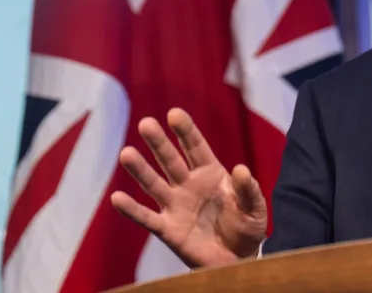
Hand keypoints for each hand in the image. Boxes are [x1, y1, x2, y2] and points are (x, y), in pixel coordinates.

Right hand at [110, 108, 267, 267]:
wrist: (238, 258)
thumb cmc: (246, 227)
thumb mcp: (254, 208)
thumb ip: (249, 189)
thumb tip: (241, 169)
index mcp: (211, 172)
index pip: (196, 147)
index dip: (185, 131)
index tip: (174, 113)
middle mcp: (189, 184)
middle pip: (171, 160)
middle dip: (159, 143)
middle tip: (146, 123)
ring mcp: (176, 206)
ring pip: (154, 184)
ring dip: (141, 170)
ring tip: (126, 154)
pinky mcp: (168, 229)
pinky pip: (147, 218)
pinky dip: (132, 210)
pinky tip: (117, 198)